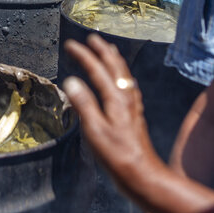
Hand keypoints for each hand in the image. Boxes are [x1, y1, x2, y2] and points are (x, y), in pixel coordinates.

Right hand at [62, 35, 163, 194]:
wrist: (142, 174)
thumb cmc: (117, 156)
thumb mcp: (95, 131)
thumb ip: (84, 105)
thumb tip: (71, 81)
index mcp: (115, 99)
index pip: (97, 70)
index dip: (83, 55)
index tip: (70, 44)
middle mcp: (126, 98)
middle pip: (115, 67)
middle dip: (103, 50)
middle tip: (92, 38)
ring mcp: (133, 106)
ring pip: (124, 75)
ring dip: (115, 60)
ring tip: (109, 50)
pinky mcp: (135, 115)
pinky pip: (129, 86)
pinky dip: (123, 75)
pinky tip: (123, 81)